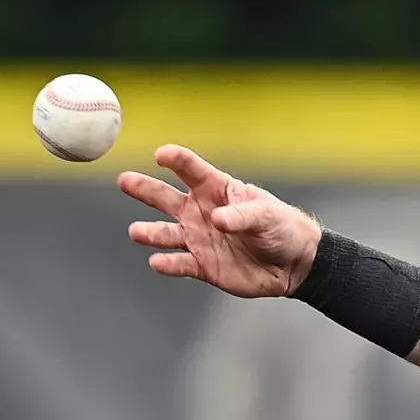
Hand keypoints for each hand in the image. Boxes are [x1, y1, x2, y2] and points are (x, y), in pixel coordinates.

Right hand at [119, 145, 320, 297]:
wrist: (293, 264)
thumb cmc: (282, 228)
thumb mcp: (267, 214)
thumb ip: (242, 215)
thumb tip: (216, 220)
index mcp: (216, 189)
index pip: (191, 169)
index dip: (176, 159)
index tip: (162, 155)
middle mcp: (200, 211)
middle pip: (165, 197)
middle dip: (144, 188)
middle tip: (125, 180)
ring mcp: (198, 238)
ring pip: (166, 234)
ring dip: (150, 232)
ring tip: (137, 232)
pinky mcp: (202, 265)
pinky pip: (180, 263)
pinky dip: (168, 264)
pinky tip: (158, 262)